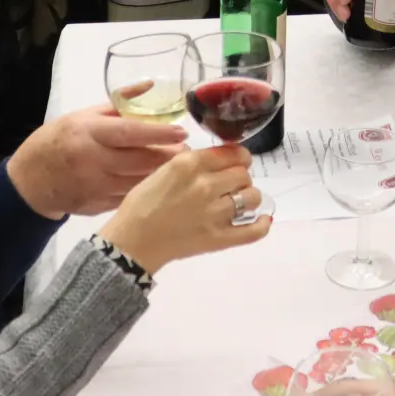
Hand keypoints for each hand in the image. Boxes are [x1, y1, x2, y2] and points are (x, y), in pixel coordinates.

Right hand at [7, 103, 188, 218]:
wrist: (30, 180)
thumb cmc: (59, 140)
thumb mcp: (83, 115)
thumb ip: (119, 104)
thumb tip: (150, 85)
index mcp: (90, 133)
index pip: (130, 133)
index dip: (159, 134)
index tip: (182, 132)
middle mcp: (94, 161)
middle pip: (141, 161)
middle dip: (169, 157)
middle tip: (189, 151)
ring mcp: (96, 186)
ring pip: (139, 182)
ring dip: (163, 175)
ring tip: (180, 166)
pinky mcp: (98, 205)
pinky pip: (130, 198)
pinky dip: (147, 191)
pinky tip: (159, 184)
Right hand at [96, 145, 271, 273]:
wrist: (132, 242)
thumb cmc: (141, 205)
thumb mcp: (162, 170)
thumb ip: (191, 162)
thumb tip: (218, 159)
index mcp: (189, 165)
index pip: (231, 153)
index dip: (238, 157)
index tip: (237, 162)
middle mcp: (206, 185)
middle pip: (244, 174)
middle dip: (240, 177)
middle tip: (231, 185)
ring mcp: (215, 213)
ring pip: (253, 197)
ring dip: (248, 197)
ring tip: (239, 202)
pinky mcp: (219, 238)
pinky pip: (254, 231)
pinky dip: (263, 224)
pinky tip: (263, 220)